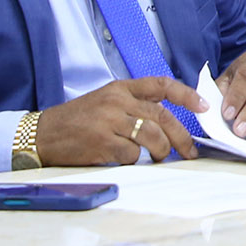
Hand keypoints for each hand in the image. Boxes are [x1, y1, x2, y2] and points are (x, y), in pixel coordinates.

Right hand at [35, 76, 205, 165]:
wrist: (42, 135)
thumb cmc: (76, 121)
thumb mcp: (104, 101)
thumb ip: (132, 105)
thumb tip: (165, 123)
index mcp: (119, 88)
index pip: (161, 85)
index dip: (186, 95)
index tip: (203, 106)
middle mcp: (117, 101)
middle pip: (162, 116)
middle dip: (182, 136)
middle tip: (190, 151)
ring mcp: (110, 121)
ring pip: (152, 136)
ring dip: (162, 151)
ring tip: (160, 158)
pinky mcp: (103, 143)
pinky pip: (133, 154)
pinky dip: (135, 160)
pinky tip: (125, 159)